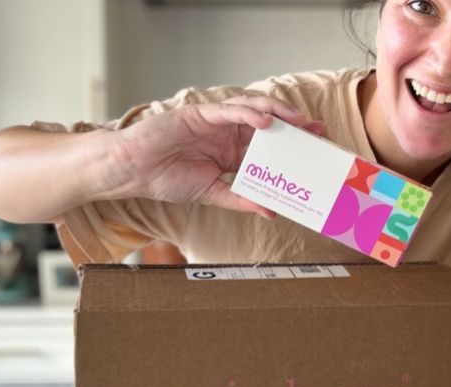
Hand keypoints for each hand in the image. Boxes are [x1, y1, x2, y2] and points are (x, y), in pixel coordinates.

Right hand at [107, 95, 324, 217]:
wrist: (132, 172)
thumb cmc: (165, 179)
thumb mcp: (211, 193)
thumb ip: (240, 199)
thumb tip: (271, 212)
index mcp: (231, 150)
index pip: (269, 145)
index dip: (292, 145)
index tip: (315, 149)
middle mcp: (227, 133)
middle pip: (268, 124)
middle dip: (294, 125)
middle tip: (318, 130)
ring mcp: (215, 121)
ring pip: (252, 111)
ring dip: (278, 114)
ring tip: (299, 122)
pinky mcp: (199, 113)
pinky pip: (229, 110)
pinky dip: (248, 113)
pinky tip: (265, 121)